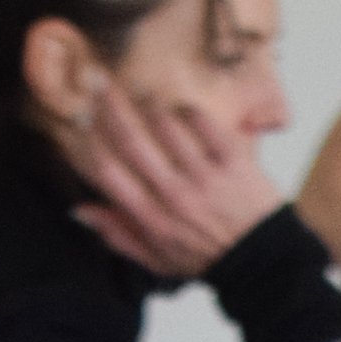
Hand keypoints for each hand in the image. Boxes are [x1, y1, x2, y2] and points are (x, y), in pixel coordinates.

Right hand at [70, 76, 284, 278]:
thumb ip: (119, 235)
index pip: (108, 172)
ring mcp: (205, 177)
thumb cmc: (206, 257)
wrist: (262, 262)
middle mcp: (175, 195)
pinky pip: (204, 122)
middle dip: (108, 105)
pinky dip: (187, 109)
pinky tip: (179, 107)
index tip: (78, 118)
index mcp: (152, 219)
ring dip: (147, 102)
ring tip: (138, 89)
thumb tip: (79, 210)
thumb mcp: (157, 260)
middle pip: (130, 140)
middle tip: (95, 79)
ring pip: (165, 125)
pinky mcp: (233, 162)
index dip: (87, 141)